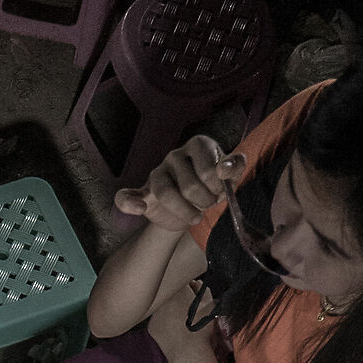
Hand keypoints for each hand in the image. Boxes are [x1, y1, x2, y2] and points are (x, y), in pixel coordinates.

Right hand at [114, 136, 242, 233]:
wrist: (194, 208)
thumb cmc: (213, 188)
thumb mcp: (231, 178)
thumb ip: (234, 168)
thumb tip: (226, 168)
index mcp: (198, 145)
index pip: (208, 170)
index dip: (218, 188)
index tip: (221, 192)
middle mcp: (175, 154)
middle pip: (189, 185)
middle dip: (204, 202)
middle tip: (209, 204)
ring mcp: (157, 172)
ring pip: (166, 194)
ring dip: (185, 212)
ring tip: (196, 217)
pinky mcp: (143, 192)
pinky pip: (127, 196)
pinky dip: (130, 202)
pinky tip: (140, 209)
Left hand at [145, 280, 207, 362]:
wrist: (189, 352)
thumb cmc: (201, 329)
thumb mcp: (209, 306)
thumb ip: (203, 290)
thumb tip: (196, 283)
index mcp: (178, 290)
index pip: (179, 280)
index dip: (186, 286)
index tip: (191, 293)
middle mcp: (163, 298)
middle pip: (169, 293)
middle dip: (176, 297)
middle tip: (186, 308)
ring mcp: (154, 312)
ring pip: (162, 306)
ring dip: (169, 309)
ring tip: (180, 321)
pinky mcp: (150, 326)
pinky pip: (157, 320)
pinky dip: (164, 323)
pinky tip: (173, 330)